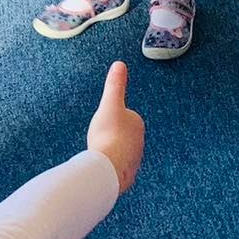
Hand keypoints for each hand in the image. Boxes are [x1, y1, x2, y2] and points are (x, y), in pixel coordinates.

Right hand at [85, 61, 144, 194]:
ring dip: (110, 152)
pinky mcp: (126, 175)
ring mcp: (133, 159)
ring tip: (99, 154)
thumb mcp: (110, 104)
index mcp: (137, 124)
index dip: (111, 119)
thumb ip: (115, 85)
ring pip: (119, 152)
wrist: (107, 166)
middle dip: (110, 137)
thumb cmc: (108, 134)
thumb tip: (120, 64)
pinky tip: (101, 168)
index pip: (124, 117)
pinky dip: (109, 167)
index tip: (103, 124)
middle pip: (120, 135)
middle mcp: (139, 142)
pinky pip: (116, 168)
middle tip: (99, 138)